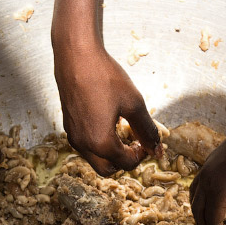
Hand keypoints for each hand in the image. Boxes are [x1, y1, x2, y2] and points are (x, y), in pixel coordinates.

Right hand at [55, 48, 160, 174]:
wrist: (76, 56)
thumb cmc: (104, 77)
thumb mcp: (134, 104)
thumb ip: (147, 130)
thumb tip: (157, 147)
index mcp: (100, 143)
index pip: (126, 163)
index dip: (141, 155)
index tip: (146, 142)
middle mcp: (83, 144)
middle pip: (107, 169)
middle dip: (124, 161)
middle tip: (135, 144)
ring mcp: (73, 136)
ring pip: (94, 158)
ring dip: (110, 153)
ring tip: (122, 132)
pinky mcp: (68, 126)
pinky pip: (85, 145)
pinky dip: (98, 143)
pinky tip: (107, 123)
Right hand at [189, 123, 225, 224]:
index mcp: (219, 189)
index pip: (213, 217)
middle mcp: (207, 180)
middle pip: (198, 209)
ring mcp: (205, 171)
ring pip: (194, 197)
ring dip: (198, 212)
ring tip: (205, 223)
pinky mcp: (207, 164)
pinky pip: (196, 185)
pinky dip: (198, 198)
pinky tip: (204, 203)